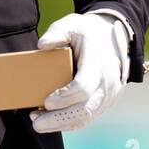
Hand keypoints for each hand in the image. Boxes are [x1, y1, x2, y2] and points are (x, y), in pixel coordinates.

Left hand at [30, 12, 129, 132]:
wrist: (113, 38)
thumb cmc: (88, 32)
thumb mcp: (72, 25)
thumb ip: (57, 32)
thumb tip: (41, 45)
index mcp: (98, 63)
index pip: (84, 87)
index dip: (65, 97)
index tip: (46, 101)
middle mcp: (107, 83)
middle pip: (84, 109)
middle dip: (59, 119)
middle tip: (36, 122)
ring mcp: (108, 95)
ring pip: (86, 118)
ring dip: (61, 123)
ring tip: (38, 122)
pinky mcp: (106, 103)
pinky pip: (88, 118)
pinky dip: (69, 123)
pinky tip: (52, 121)